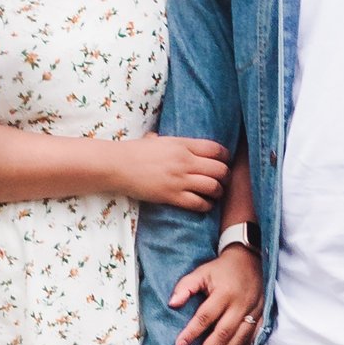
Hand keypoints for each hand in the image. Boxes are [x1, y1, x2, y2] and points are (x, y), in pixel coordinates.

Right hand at [114, 134, 228, 210]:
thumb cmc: (134, 151)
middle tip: (224, 180)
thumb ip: (170, 141)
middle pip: (219, 169)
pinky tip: (205, 205)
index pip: (215, 149)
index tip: (226, 161)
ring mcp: (179, 179)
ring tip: (216, 194)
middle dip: (225, 176)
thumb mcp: (157, 139)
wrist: (117, 165)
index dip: (226, 157)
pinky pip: (198, 203)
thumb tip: (170, 140)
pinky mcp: (172, 196)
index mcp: (182, 144)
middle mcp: (184, 161)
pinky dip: (206, 205)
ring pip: (213, 187)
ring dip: (218, 192)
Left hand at [170, 243, 263, 344]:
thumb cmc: (223, 269)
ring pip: (239, 338)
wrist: (251, 260)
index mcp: (224, 293)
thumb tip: (172, 304)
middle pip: (223, 332)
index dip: (192, 332)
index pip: (205, 317)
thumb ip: (186, 287)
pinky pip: (252, 336)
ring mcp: (253, 311)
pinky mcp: (260, 315)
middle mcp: (240, 304)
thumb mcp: (202, 272)